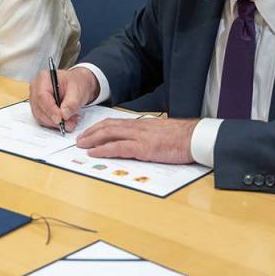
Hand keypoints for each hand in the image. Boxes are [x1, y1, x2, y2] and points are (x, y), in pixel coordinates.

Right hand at [29, 66, 98, 132]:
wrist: (77, 85)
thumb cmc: (76, 83)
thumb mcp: (78, 90)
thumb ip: (72, 103)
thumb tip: (64, 114)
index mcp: (44, 78)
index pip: (42, 96)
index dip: (50, 109)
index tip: (59, 119)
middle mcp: (36, 88)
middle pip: (39, 108)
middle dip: (54, 119)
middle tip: (69, 124)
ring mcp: (35, 99)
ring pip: (40, 116)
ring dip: (55, 123)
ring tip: (71, 121)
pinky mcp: (38, 108)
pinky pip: (43, 120)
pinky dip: (54, 124)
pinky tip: (66, 121)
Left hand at [76, 117, 199, 163]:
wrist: (194, 138)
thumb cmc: (181, 138)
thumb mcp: (161, 134)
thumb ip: (148, 136)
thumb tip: (138, 143)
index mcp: (141, 125)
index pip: (115, 123)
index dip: (99, 127)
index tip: (89, 132)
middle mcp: (137, 128)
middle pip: (107, 126)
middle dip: (91, 133)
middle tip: (79, 139)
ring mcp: (139, 137)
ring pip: (109, 134)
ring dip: (92, 140)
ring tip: (81, 145)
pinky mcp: (143, 148)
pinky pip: (118, 147)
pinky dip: (103, 149)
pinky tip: (94, 152)